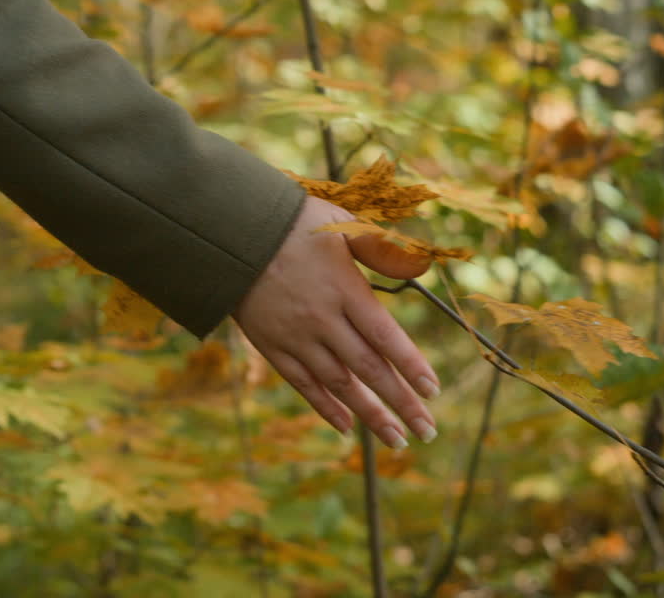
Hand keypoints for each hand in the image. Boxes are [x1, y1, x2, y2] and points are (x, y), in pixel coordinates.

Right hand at [232, 196, 438, 447]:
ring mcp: (296, 337)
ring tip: (397, 439)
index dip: (411, 366)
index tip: (432, 391)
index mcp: (344, 288)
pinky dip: (326, 407)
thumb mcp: (340, 223)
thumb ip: (380, 248)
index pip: (385, 336)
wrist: (231, 234)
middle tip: (427, 430)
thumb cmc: (291, 223)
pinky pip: (303, 384)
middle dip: (401, 403)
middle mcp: (322, 319)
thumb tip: (419, 265)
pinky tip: (346, 426)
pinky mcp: (272, 346)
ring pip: (339, 384)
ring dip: (370, 415)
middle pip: (368, 369)